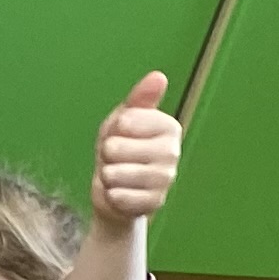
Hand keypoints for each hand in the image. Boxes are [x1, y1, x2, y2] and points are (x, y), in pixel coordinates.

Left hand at [89, 72, 179, 223]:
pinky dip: (111, 195)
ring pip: (116, 174)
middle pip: (116, 148)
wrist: (115, 189)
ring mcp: (165, 179)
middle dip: (106, 154)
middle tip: (115, 157)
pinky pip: (120, 197)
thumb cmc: (120, 148)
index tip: (120, 134)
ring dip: (107, 175)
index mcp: (168, 127)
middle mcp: (172, 152)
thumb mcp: (123, 119)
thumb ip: (140, 98)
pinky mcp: (155, 203)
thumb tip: (159, 76)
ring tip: (115, 174)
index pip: (126, 122)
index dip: (113, 129)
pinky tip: (118, 192)